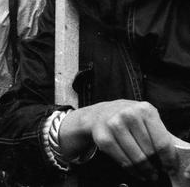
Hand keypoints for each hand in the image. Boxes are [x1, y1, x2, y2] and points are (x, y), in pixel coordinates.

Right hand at [60, 100, 177, 181]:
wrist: (100, 113)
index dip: (169, 160)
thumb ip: (163, 134)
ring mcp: (114, 125)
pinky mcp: (104, 138)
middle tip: (157, 170)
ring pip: (137, 159)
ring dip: (145, 171)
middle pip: (150, 152)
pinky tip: (137, 171)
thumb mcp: (147, 118)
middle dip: (156, 165)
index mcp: (144, 109)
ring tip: (149, 173)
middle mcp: (129, 114)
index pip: (162, 142)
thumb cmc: (129, 117)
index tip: (170, 168)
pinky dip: (133, 171)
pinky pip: (124, 162)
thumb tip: (184, 151)